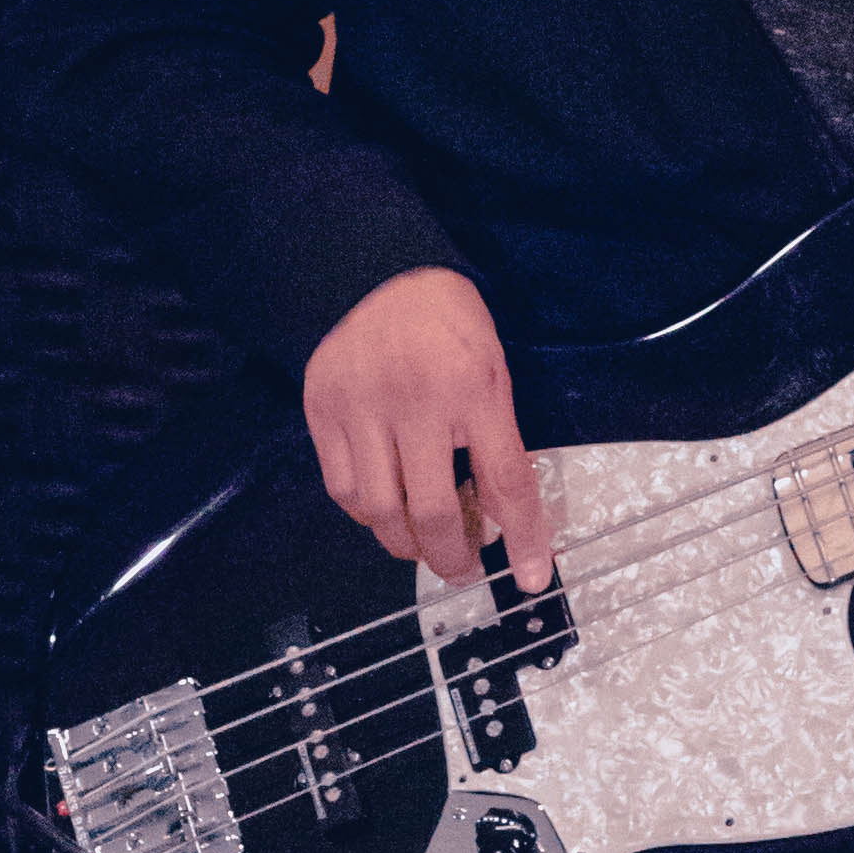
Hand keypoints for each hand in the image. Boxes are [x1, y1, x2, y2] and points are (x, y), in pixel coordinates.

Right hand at [301, 264, 554, 591]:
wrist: (376, 274)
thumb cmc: (448, 324)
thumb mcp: (494, 372)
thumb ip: (498, 442)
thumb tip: (505, 518)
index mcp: (473, 388)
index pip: (506, 481)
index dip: (525, 538)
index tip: (533, 578)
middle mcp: (415, 402)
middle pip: (433, 510)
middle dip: (452, 556)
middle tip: (464, 569)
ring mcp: (361, 409)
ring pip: (380, 511)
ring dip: (407, 543)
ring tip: (424, 546)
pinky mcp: (321, 412)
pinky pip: (343, 489)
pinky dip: (367, 514)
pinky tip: (386, 511)